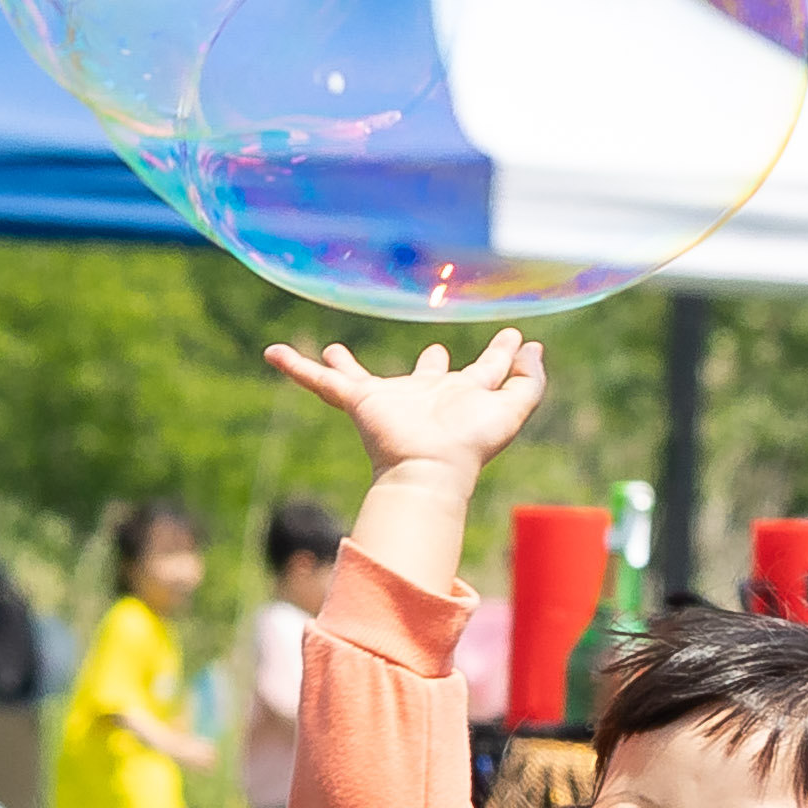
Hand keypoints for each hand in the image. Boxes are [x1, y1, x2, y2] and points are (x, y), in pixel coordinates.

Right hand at [261, 331, 552, 485]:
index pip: (484, 371)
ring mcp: (390, 401)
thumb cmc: (472, 444)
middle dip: (430, 363)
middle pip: (427, 375)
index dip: (500, 356)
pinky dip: (298, 369)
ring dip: (347, 366)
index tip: (512, 337)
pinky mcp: (360, 402)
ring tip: (334, 349)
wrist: (430, 470)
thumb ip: (530, 380)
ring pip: (363, 378)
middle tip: (434, 348)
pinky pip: (321, 382)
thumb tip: (534, 347)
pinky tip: (273, 353)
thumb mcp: (514, 408)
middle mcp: (426, 398)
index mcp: (464, 397)